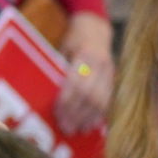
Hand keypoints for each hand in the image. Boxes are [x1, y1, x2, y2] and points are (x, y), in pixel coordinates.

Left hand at [54, 10, 114, 134]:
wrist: (95, 26)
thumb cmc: (72, 38)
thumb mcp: (62, 47)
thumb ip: (57, 67)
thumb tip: (43, 92)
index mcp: (85, 54)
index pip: (77, 82)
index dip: (67, 101)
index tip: (58, 115)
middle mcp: (101, 63)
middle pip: (91, 95)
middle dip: (78, 114)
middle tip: (66, 128)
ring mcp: (110, 71)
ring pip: (103, 100)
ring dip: (90, 118)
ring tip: (79, 130)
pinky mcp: (114, 78)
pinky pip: (109, 100)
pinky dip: (100, 114)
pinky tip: (91, 124)